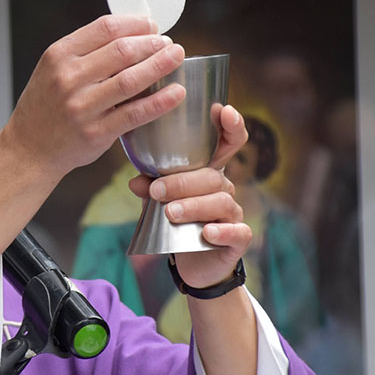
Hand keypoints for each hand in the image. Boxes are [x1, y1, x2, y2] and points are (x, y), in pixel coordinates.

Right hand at [3, 14, 184, 179]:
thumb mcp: (53, 69)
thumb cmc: (46, 106)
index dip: (135, 24)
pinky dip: (159, 102)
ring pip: (130, 79)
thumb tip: (131, 34)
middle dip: (152, 43)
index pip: (105, 27)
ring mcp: (82, 106)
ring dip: (160, 65)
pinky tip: (176, 93)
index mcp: (59, 55)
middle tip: (168, 43)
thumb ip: (86, 52)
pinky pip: (134, 114)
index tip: (152, 26)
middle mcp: (68, 78)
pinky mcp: (96, 132)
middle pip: (122, 50)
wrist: (28, 148)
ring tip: (176, 57)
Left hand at [128, 104, 251, 288]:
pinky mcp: (239, 238)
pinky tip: (206, 233)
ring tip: (171, 213)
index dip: (230, 126)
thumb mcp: (159, 204)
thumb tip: (135, 181)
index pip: (228, 144)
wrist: (193, 265)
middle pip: (212, 177)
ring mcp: (233, 213)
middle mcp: (224, 189)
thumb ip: (150, 190)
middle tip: (156, 191)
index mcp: (207, 174)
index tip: (223, 110)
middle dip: (183, 182)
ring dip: (194, 206)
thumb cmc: (178, 225)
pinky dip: (221, 231)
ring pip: (220, 202)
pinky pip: (236, 231)